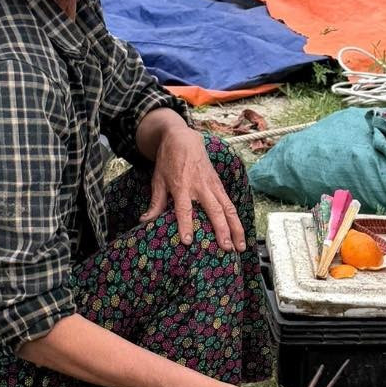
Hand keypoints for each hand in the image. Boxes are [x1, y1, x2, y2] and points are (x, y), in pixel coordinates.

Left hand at [140, 121, 246, 250]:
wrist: (183, 138)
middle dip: (222, 230)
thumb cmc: (168, 160)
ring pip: (228, 208)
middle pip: (214, 210)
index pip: (184, 208)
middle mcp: (200, 186)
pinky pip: (230, 203)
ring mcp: (212, 185)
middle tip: (226, 248)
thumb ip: (155, 203)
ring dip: (236, 228)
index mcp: (181, 186)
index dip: (185, 225)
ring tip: (240, 246)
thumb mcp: (158, 180)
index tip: (188, 241)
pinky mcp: (219, 184)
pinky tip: (240, 233)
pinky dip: (236, 218)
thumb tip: (145, 221)